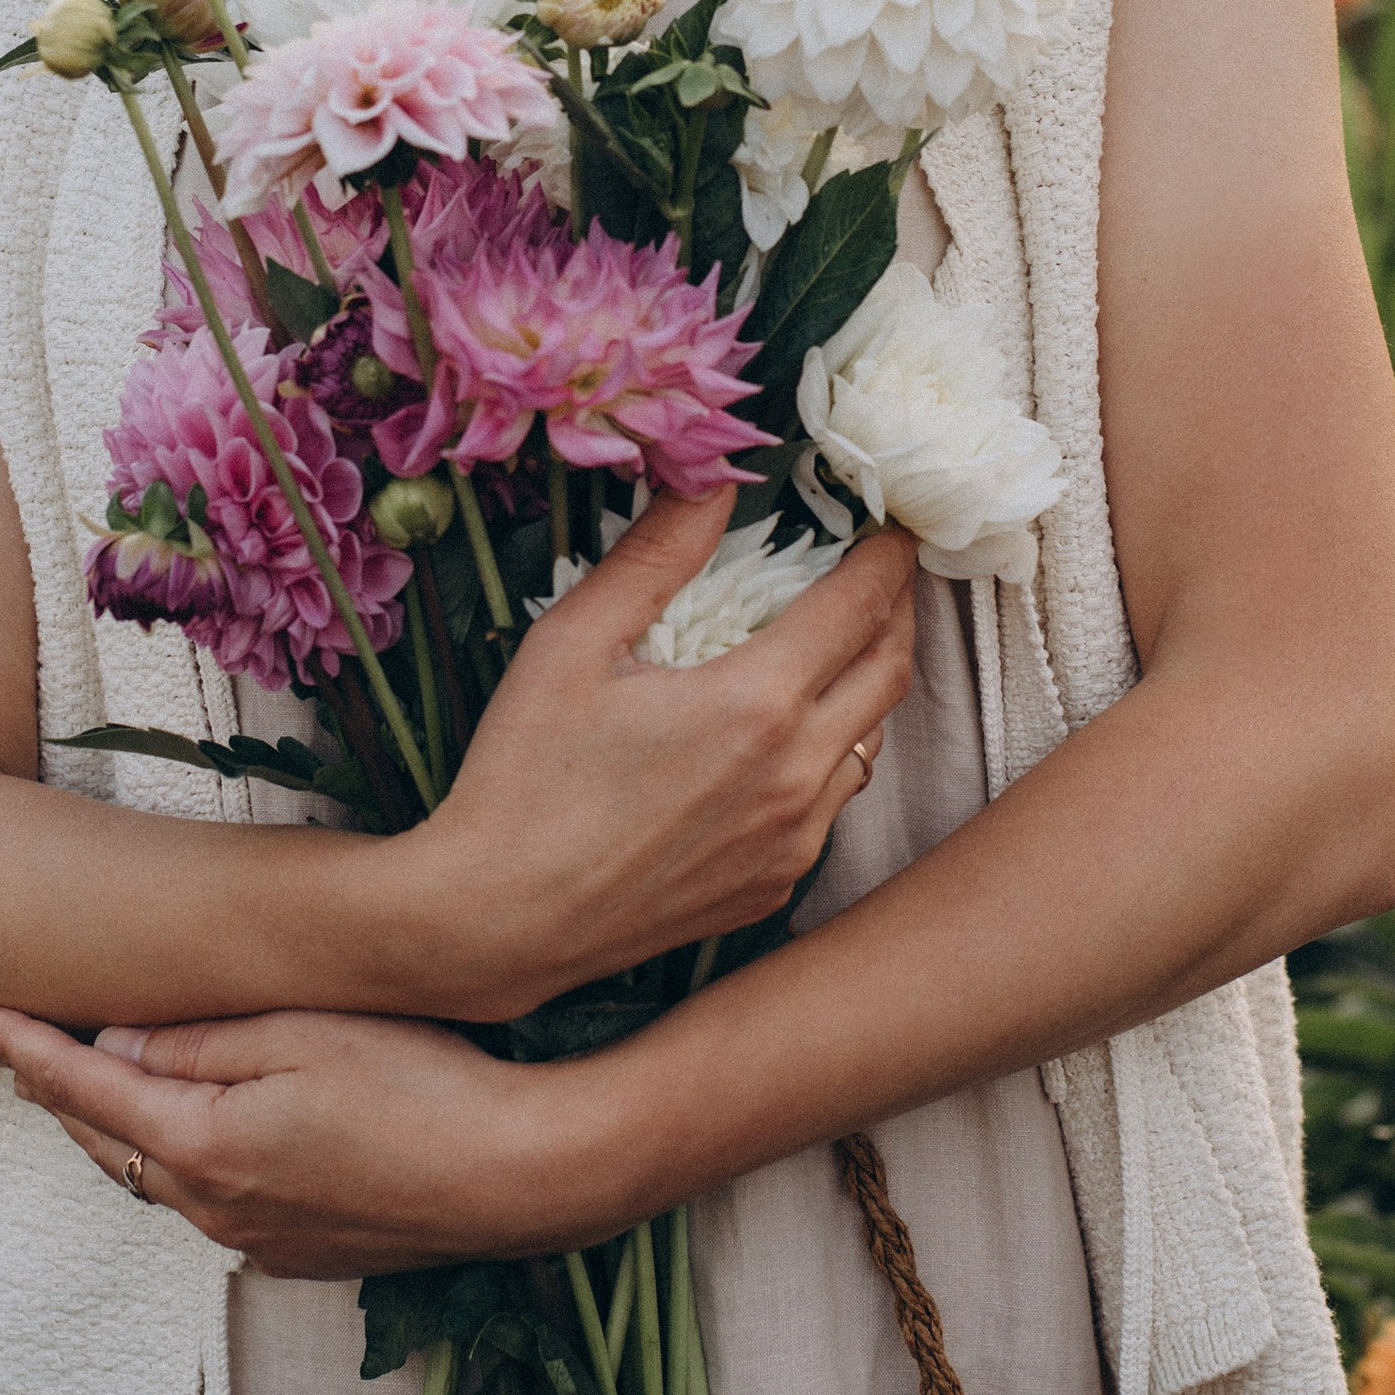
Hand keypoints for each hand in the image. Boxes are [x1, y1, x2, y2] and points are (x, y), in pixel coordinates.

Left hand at [0, 1005, 582, 1276]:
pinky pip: (214, 1205)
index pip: (85, 1089)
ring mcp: (260, 1243)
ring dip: (119, 1131)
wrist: (527, 1174)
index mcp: (202, 1145)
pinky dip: (182, 1164)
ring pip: (157, 1179)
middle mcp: (214, 1209)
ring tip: (93, 1084)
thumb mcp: (303, 1033)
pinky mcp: (305, 1256)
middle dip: (59, 1092)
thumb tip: (119, 1045)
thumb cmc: (425, 1083)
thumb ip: (201, 1040)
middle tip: (17, 1043)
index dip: (26, 1048)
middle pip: (108, 1144)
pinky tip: (197, 1135)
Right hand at [400, 488, 916, 1017]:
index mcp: (756, 704)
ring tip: (829, 649)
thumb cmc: (524, 776)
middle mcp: (796, 775)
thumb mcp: (574, 642)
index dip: (888, 553)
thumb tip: (711, 474)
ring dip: (863, 686)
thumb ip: (657, 551)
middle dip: (897, 610)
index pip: (863, 604)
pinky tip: (777, 740)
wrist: (498, 921)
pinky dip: (826, 757)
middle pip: (891, 671)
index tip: (892, 524)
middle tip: (879, 575)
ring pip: (868, 742)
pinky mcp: (776, 884)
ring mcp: (794, 840)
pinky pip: (830, 804)